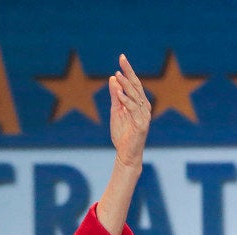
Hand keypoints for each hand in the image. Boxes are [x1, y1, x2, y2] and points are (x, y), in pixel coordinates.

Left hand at [108, 54, 150, 169]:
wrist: (125, 153)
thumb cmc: (122, 133)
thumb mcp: (116, 110)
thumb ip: (116, 95)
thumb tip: (113, 78)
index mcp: (139, 103)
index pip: (134, 83)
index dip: (128, 70)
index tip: (122, 58)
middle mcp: (144, 107)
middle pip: (137, 86)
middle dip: (129, 72)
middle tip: (122, 59)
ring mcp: (144, 115)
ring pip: (136, 96)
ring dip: (126, 85)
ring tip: (118, 75)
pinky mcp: (142, 124)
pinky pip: (134, 110)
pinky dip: (127, 101)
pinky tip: (119, 94)